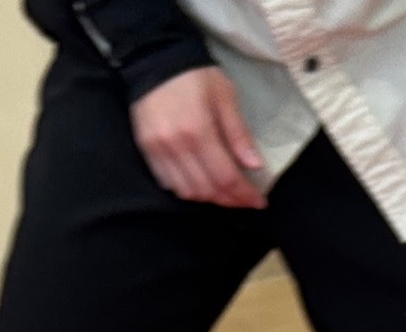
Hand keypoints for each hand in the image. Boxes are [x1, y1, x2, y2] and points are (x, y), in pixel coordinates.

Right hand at [131, 66, 265, 207]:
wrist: (154, 55)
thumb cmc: (195, 74)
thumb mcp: (224, 96)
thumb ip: (238, 133)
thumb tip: (255, 166)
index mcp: (199, 131)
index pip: (226, 177)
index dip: (245, 194)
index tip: (259, 202)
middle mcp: (176, 146)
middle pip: (207, 190)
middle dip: (230, 200)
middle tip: (244, 198)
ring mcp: (158, 150)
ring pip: (187, 192)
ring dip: (209, 197)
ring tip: (225, 193)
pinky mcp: (146, 150)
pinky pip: (169, 184)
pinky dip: (187, 190)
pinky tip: (200, 183)